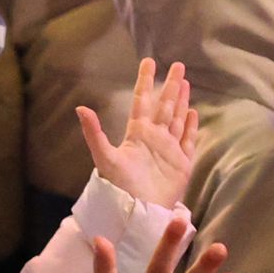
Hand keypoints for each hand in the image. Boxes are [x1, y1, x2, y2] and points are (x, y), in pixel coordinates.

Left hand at [78, 58, 196, 208]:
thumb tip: (80, 108)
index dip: (145, 81)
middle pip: (164, 105)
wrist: (137, 210)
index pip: (142, 100)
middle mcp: (154, 137)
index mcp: (137, 132)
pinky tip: (193, 113)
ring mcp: (168, 149)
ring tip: (186, 82)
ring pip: (176, 118)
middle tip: (178, 65)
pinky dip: (191, 126)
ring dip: (181, 101)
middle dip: (170, 85)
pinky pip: (188, 140)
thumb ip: (94, 133)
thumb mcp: (104, 157)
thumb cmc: (118, 186)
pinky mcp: (181, 163)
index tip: (148, 62)